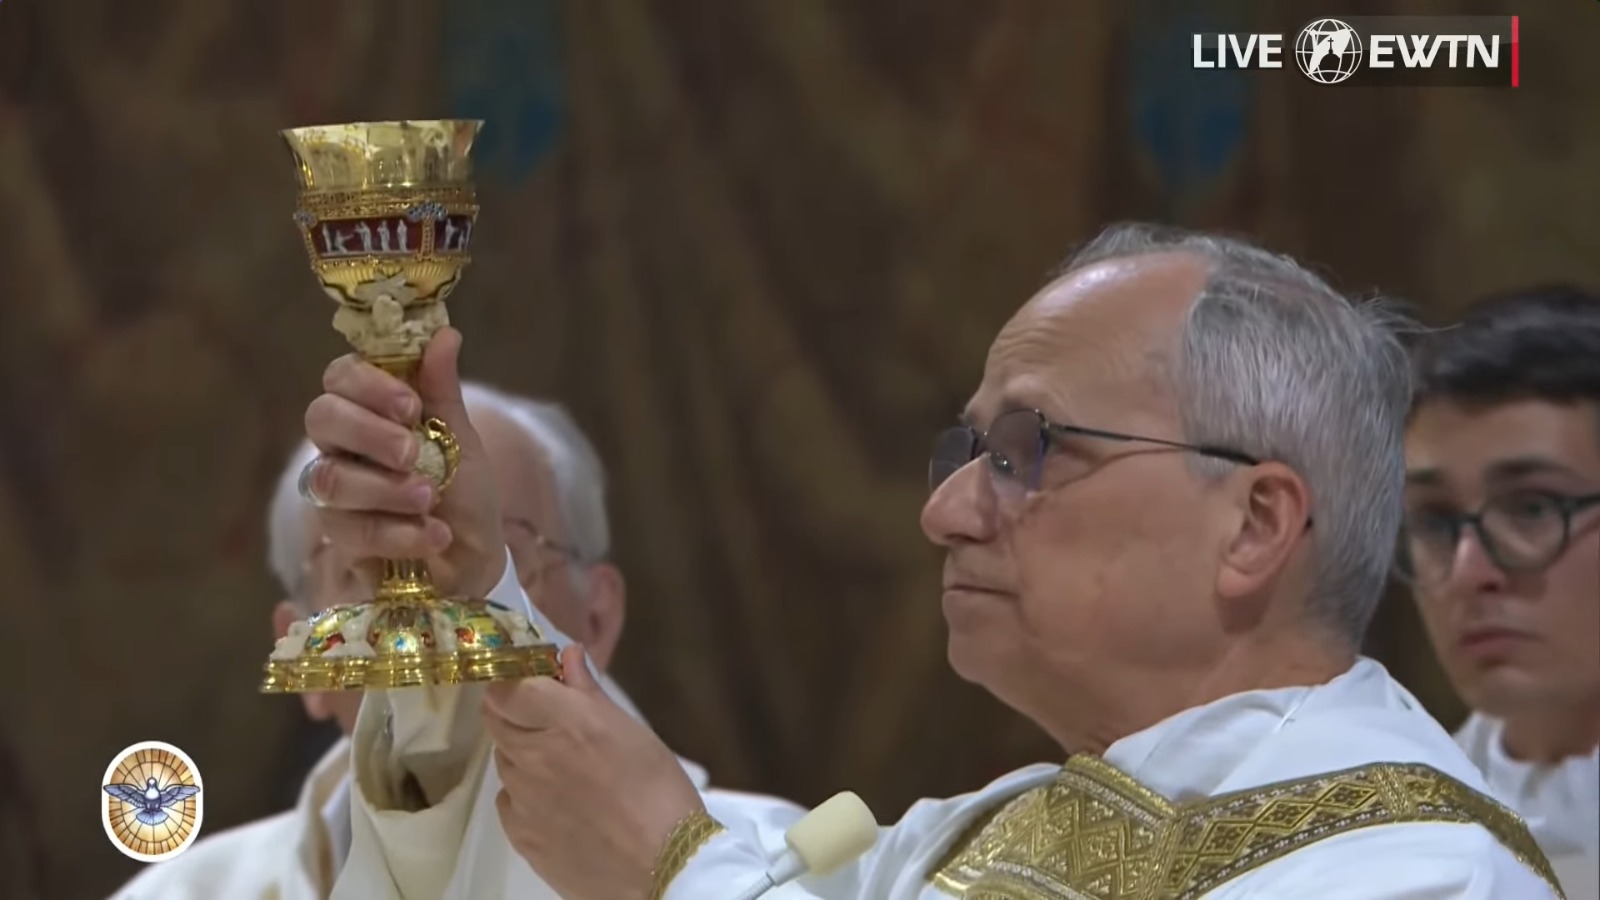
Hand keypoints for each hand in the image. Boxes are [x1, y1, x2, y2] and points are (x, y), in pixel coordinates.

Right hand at [302, 328, 505, 597]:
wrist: (475, 556)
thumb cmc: (463, 492)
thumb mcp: (460, 440)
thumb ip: (443, 392)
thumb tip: (445, 334)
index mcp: (370, 411)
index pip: (340, 378)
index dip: (368, 385)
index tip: (410, 406)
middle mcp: (342, 447)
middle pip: (321, 418)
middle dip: (370, 433)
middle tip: (412, 453)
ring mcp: (335, 494)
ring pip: (331, 478)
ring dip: (386, 488)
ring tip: (430, 498)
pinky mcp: (340, 540)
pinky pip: (353, 531)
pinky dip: (400, 533)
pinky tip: (435, 536)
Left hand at [485, 646, 703, 899]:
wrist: (661, 866)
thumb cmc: (658, 791)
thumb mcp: (631, 732)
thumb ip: (589, 693)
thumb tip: (567, 657)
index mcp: (564, 721)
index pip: (505, 685)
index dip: (515, 679)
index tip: (536, 682)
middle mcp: (531, 754)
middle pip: (495, 717)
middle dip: (515, 710)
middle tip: (550, 719)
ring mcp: (519, 796)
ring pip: (504, 758)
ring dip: (523, 752)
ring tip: (566, 769)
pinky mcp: (518, 833)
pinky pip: (509, 799)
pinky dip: (525, 793)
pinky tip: (560, 803)